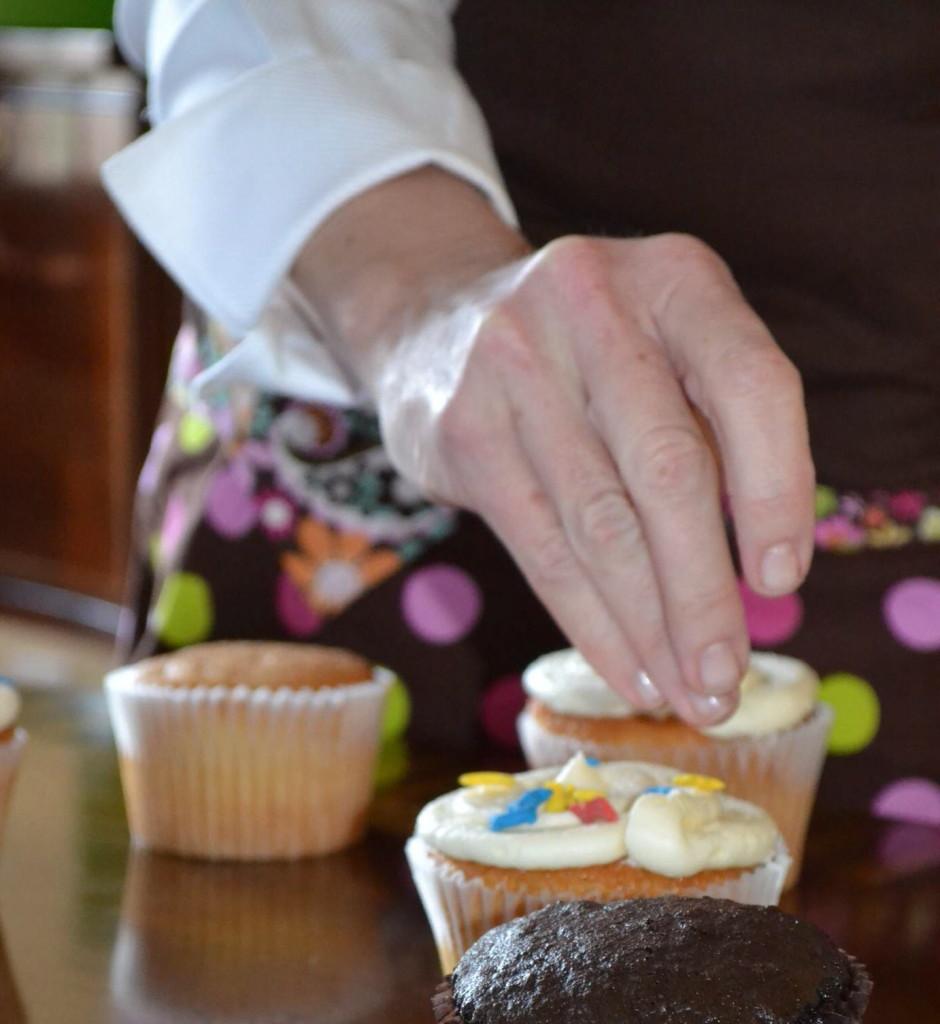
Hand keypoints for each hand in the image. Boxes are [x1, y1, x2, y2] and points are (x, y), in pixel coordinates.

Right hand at [295, 170, 814, 724]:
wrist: (438, 319)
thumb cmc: (587, 351)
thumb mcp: (663, 346)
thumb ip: (717, 429)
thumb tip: (763, 579)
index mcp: (674, 277)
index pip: (753, 385)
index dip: (779, 492)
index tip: (783, 582)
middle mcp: (592, 305)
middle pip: (669, 471)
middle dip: (704, 593)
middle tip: (727, 677)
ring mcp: (515, 364)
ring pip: (600, 526)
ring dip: (651, 628)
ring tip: (687, 692)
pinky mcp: (462, 429)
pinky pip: (540, 548)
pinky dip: (592, 624)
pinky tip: (627, 669)